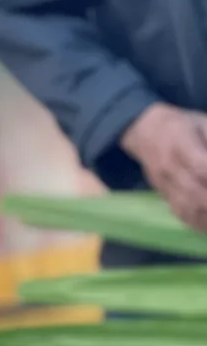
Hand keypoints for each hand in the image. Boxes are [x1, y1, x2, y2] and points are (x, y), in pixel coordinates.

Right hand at [120, 102, 206, 230]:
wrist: (144, 132)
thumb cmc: (182, 124)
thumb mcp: (203, 122)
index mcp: (179, 143)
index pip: (201, 166)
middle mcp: (169, 167)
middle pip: (195, 192)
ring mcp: (164, 183)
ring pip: (188, 207)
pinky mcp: (163, 194)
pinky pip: (180, 213)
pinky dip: (199, 223)